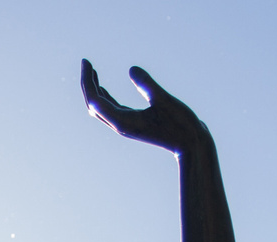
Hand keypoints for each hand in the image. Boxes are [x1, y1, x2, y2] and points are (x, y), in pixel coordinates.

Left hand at [81, 61, 206, 153]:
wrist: (190, 144)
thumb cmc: (180, 124)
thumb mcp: (164, 100)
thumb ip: (148, 85)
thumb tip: (131, 69)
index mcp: (123, 121)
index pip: (95, 101)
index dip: (88, 81)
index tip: (87, 62)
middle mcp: (120, 125)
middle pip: (94, 105)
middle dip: (87, 84)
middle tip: (86, 62)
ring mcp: (125, 125)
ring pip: (101, 109)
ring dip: (94, 90)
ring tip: (90, 70)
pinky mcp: (132, 123)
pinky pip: (111, 110)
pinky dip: (104, 97)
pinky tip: (103, 88)